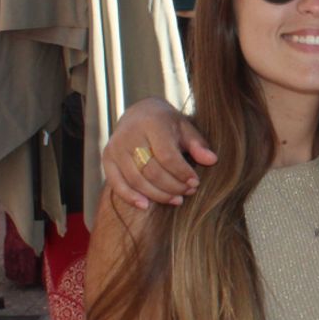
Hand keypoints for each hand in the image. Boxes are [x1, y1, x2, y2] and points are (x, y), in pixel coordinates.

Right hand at [101, 98, 216, 209]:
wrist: (138, 114)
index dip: (182, 173)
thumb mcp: (184, 128)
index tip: (196, 183)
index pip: (166, 155)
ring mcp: (115, 147)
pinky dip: (130, 197)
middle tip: (188, 192)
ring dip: (157, 195)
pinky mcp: (107, 158)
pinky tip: (146, 205)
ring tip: (176, 199)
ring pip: (136, 180)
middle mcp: (129, 135)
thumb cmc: (166, 123)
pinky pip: (117, 184)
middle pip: (151, 171)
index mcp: (151, 123)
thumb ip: (197, 144)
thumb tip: (212, 160)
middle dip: (172, 186)